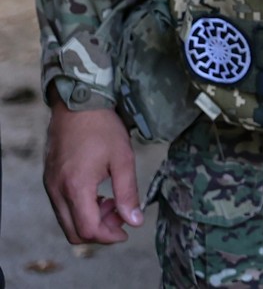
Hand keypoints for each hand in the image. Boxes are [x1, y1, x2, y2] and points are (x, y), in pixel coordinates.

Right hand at [44, 104, 142, 244]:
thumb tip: (135, 221)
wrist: (77, 104)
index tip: (127, 229)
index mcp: (76, 187)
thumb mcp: (123, 159)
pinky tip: (98, 194)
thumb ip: (128, 193)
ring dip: (90, 220)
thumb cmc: (102, 128)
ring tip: (112, 202)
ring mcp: (50, 186)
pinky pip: (62, 207)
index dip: (109, 236)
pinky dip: (80, 209)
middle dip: (100, 231)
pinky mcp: (49, 180)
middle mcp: (57, 191)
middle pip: (73, 232)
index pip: (87, 229)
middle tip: (120, 215)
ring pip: (66, 221)